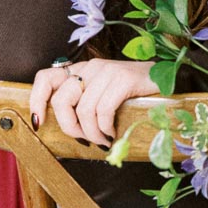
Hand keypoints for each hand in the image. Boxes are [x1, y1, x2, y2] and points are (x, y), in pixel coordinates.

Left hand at [30, 58, 157, 147]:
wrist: (170, 79)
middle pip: (61, 99)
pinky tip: (113, 134)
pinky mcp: (123, 78)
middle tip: (84, 139)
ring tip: (104, 140)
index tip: (39, 123)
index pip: (46, 78)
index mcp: (82, 70)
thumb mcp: (105, 96)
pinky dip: (105, 128)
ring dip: (92, 133)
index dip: (37, 101)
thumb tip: (71, 132)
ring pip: (83, 109)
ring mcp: (107, 71)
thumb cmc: (135, 94)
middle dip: (69, 126)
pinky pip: (103, 110)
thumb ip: (86, 105)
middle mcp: (91, 67)